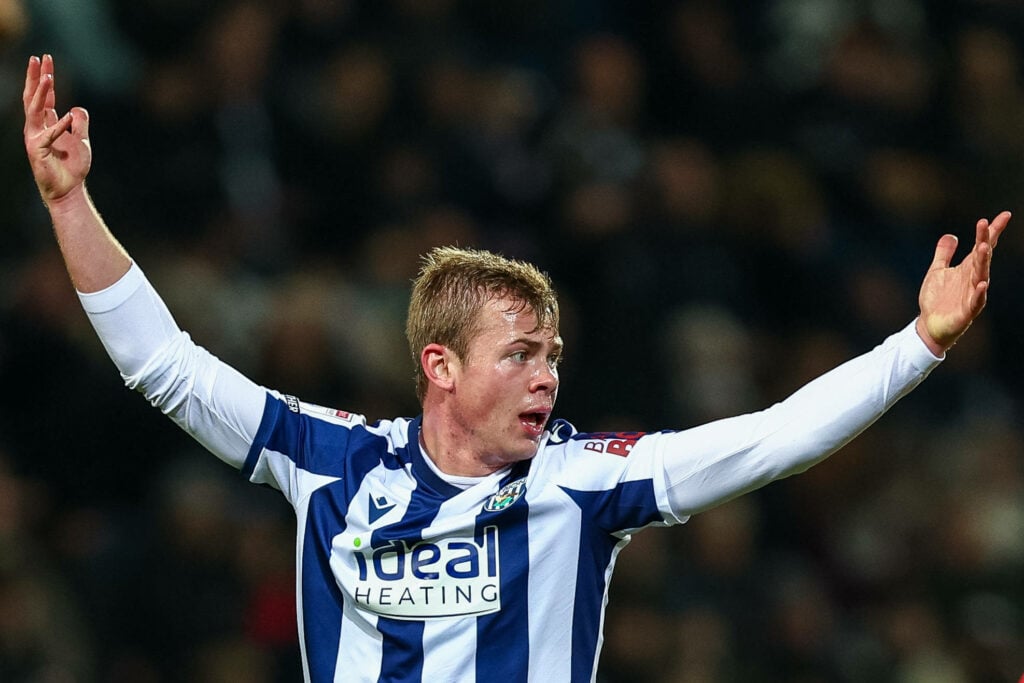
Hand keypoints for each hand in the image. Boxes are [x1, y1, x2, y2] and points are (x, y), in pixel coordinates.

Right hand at [23, 54, 91, 204]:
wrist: (69, 189)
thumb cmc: (72, 166)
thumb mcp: (82, 140)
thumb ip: (80, 123)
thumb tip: (77, 109)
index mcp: (46, 123)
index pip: (44, 96)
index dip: (44, 77)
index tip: (45, 59)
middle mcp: (37, 127)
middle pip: (34, 97)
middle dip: (35, 77)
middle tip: (38, 58)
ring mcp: (35, 138)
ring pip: (35, 110)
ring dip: (41, 92)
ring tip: (48, 76)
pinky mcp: (37, 151)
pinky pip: (49, 135)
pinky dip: (59, 126)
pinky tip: (67, 116)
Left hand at [916, 211, 1010, 354]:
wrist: (930, 325)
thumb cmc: (937, 299)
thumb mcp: (937, 271)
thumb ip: (944, 254)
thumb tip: (951, 235)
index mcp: (967, 268)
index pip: (983, 245)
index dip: (992, 231)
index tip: (1004, 215)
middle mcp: (973, 278)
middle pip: (981, 256)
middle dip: (984, 240)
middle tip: (985, 224)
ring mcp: (972, 294)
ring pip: (981, 275)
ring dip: (983, 261)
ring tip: (985, 246)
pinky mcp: (967, 310)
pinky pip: (975, 301)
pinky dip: (979, 293)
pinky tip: (982, 284)